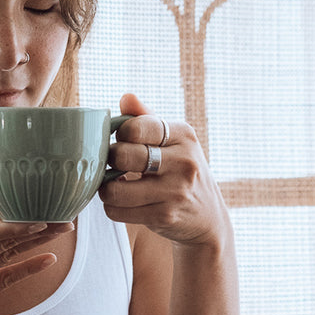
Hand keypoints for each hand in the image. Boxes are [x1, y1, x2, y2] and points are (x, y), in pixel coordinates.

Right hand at [0, 186, 72, 314]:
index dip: (11, 225)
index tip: (38, 215)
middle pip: (3, 244)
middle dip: (35, 228)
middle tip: (67, 214)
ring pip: (7, 258)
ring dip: (36, 242)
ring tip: (63, 228)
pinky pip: (4, 282)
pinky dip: (26, 270)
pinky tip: (48, 261)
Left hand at [99, 93, 230, 246]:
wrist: (208, 217)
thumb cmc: (182, 171)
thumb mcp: (173, 141)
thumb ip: (147, 118)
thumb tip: (126, 97)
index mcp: (184, 135)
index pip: (136, 126)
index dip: (120, 134)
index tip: (122, 141)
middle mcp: (183, 162)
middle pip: (123, 156)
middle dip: (110, 161)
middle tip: (114, 164)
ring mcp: (175, 191)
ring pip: (115, 189)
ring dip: (106, 188)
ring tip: (114, 185)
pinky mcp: (164, 216)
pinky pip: (117, 211)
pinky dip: (112, 207)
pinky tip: (123, 202)